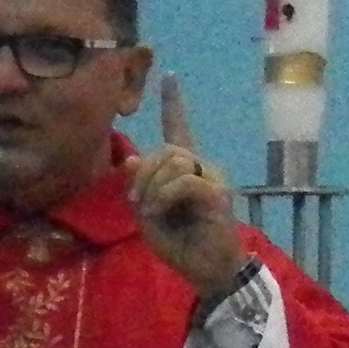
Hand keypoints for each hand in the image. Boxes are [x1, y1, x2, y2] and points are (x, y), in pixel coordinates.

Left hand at [135, 79, 250, 297]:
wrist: (208, 270)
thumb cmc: (180, 244)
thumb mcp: (148, 215)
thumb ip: (139, 187)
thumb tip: (132, 159)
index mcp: (186, 170)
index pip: (179, 129)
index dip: (174, 103)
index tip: (169, 77)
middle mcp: (202, 168)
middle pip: (166, 149)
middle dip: (144, 174)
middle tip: (137, 203)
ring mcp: (212, 179)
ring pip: (173, 161)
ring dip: (152, 187)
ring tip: (151, 211)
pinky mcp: (217, 194)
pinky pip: (183, 180)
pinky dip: (164, 196)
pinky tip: (160, 212)